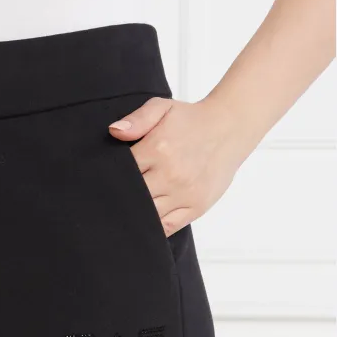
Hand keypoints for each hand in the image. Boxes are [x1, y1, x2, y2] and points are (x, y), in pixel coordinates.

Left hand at [109, 97, 251, 236]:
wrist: (229, 129)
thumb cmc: (191, 120)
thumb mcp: (162, 108)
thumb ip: (137, 120)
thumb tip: (114, 132)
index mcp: (158, 149)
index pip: (122, 172)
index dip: (111, 177)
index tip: (107, 178)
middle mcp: (170, 174)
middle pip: (132, 196)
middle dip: (121, 197)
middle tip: (113, 197)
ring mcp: (184, 194)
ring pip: (147, 215)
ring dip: (136, 213)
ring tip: (130, 207)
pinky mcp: (196, 207)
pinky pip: (167, 227)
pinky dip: (154, 227)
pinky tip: (147, 220)